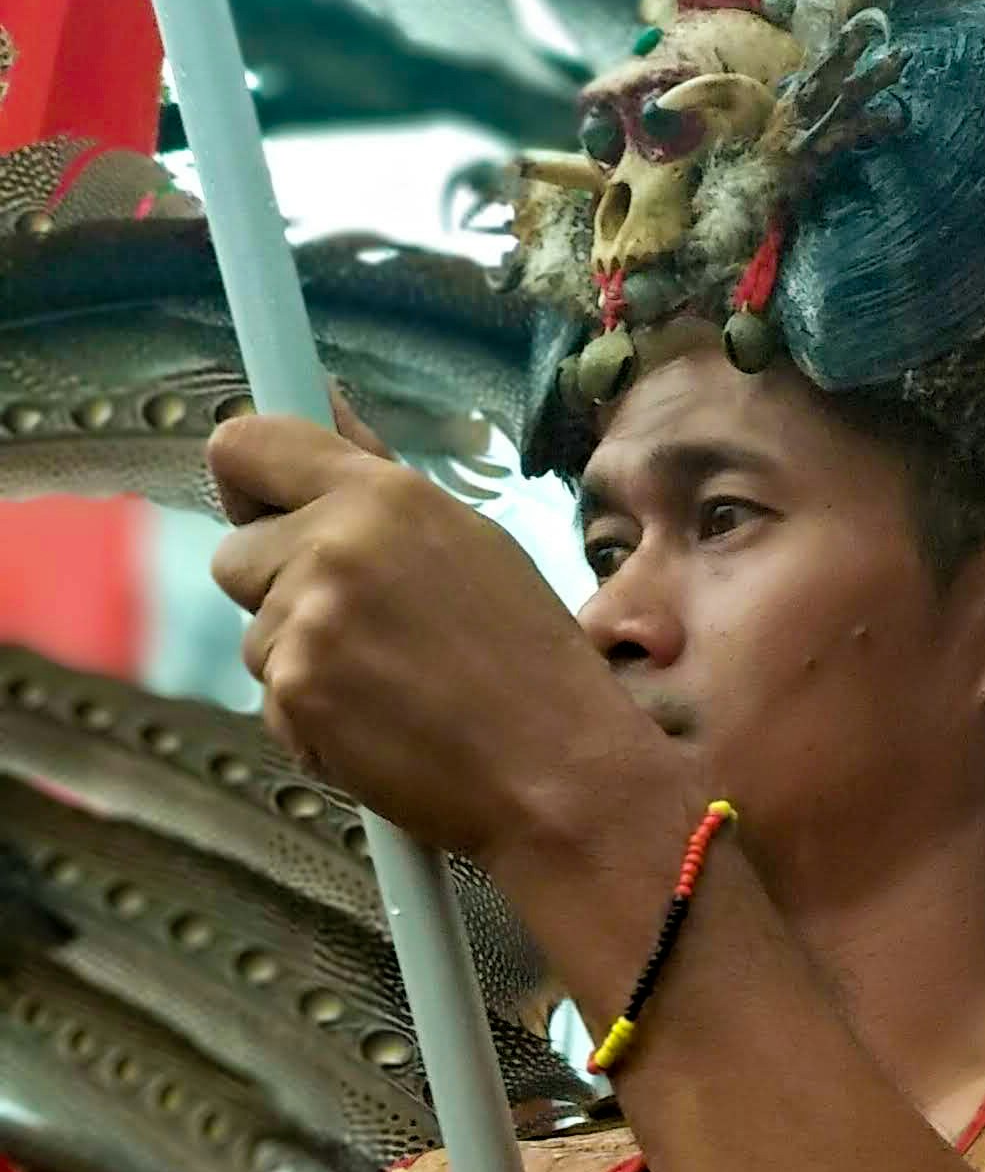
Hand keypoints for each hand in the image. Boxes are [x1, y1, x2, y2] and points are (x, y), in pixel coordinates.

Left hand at [206, 406, 676, 868]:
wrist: (561, 773)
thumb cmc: (531, 664)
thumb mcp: (472, 543)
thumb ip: (376, 479)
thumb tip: (321, 397)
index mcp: (384, 495)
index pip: (243, 444)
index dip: (248, 485)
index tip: (270, 513)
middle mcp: (335, 545)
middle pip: (235, 554)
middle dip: (280, 593)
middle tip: (365, 632)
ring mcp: (308, 621)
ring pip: (256, 635)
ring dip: (306, 663)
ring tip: (392, 689)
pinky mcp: (296, 693)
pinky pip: (272, 701)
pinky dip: (315, 722)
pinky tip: (384, 731)